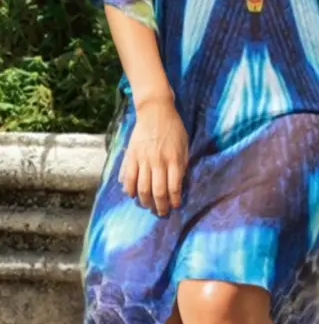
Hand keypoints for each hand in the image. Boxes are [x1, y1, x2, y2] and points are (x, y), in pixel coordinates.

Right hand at [119, 96, 188, 215]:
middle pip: (158, 191)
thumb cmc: (173, 128)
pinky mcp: (132, 155)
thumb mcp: (184, 145)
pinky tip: (133, 195)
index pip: (174, 186)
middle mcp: (158, 161)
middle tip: (161, 212)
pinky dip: (130, 189)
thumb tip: (178, 183)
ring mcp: (143, 159)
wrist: (155, 111)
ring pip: (142, 187)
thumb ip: (182, 164)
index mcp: (174, 158)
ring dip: (145, 201)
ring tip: (148, 206)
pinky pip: (129, 177)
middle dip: (160, 206)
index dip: (174, 200)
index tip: (175, 206)